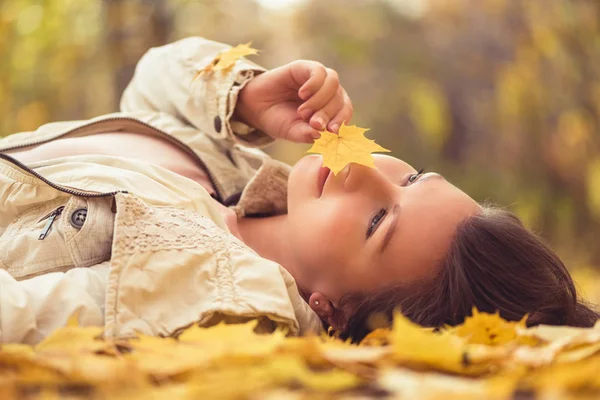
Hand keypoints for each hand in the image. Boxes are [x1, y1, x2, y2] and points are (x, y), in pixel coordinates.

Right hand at [235, 60, 352, 142]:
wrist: (256, 107)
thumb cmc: (278, 120)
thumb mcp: (293, 132)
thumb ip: (306, 134)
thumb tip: (320, 134)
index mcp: (330, 109)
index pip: (345, 112)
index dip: (342, 121)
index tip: (332, 131)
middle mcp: (328, 92)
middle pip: (340, 99)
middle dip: (327, 114)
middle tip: (312, 123)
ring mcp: (318, 79)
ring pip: (333, 84)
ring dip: (320, 100)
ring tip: (303, 112)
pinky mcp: (305, 67)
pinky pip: (319, 72)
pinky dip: (314, 84)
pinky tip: (302, 94)